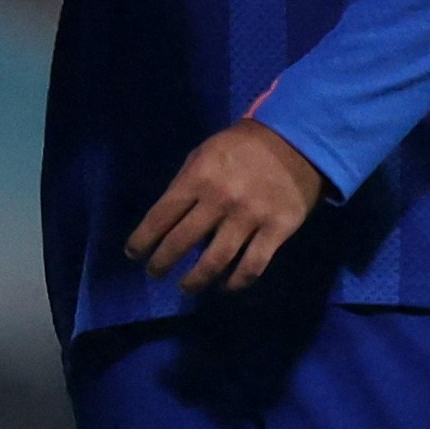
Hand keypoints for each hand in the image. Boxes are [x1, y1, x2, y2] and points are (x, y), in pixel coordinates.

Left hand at [126, 121, 326, 293]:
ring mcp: (250, 217)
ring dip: (196, 280)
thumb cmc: (241, 148)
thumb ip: (184, 185)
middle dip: (161, 263)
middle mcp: (220, 200)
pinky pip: (253, 265)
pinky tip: (225, 286)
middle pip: (181, 242)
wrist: (296, 141)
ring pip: (215, 261)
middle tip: (155, 273)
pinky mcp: (277, 230)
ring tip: (186, 287)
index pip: (160, 217)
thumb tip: (165, 220)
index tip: (133, 254)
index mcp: (197, 179)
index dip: (142, 240)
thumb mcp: (203, 154)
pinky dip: (236, 282)